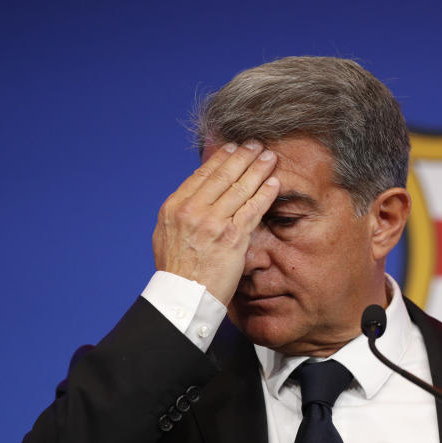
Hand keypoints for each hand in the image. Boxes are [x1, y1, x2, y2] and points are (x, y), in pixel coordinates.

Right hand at [152, 141, 279, 305]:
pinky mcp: (231, 238)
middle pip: (223, 176)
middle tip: (256, 144)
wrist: (182, 297)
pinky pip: (252, 209)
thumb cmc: (177, 270)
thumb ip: (183, 212)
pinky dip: (265, 194)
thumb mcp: (167, 234)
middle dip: (243, 157)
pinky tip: (274, 183)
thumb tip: (198, 194)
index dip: (220, 158)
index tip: (233, 148)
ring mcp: (212, 223)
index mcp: (175, 207)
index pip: (201, 175)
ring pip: (240, 188)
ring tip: (269, 158)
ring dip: (258, 169)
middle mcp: (192, 211)